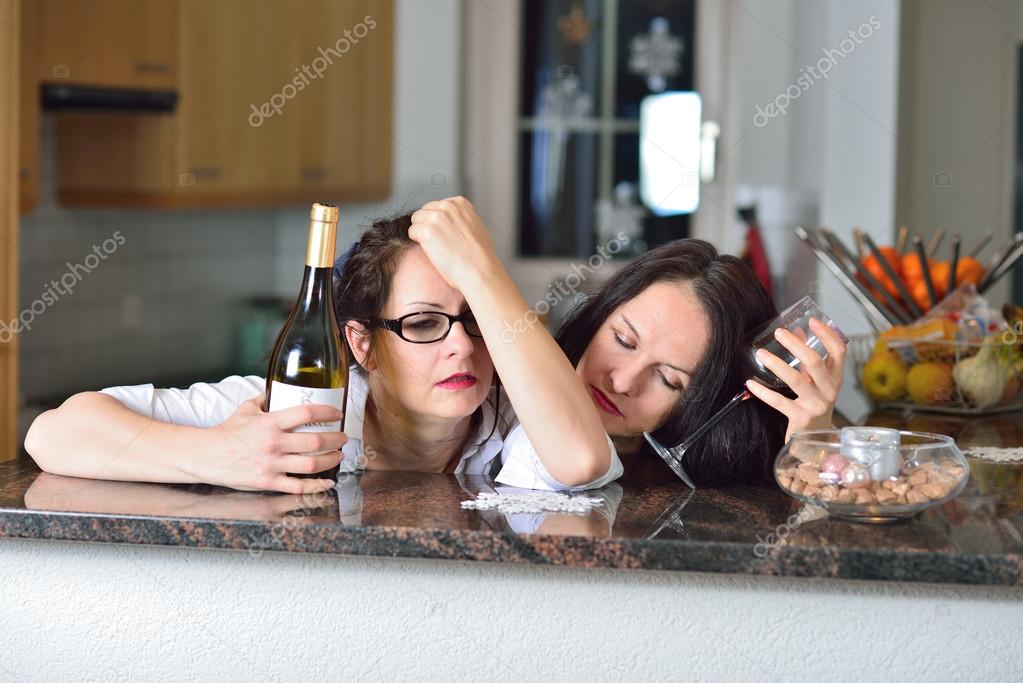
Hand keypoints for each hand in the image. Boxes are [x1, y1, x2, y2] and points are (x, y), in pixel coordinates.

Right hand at [201, 396, 346, 493]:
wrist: (207, 455)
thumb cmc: (228, 432)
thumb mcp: (247, 409)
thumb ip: (266, 398)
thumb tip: (280, 387)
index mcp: (270, 422)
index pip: (306, 413)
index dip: (327, 411)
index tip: (337, 413)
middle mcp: (274, 443)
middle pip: (315, 441)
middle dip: (336, 439)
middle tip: (343, 437)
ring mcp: (272, 464)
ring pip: (311, 464)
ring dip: (331, 460)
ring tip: (338, 455)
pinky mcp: (268, 482)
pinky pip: (298, 486)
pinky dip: (317, 486)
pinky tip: (328, 482)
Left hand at [408, 196, 500, 289]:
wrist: (479, 271)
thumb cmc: (480, 255)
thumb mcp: (476, 226)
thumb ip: (461, 219)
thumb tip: (452, 222)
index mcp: (459, 202)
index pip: (435, 206)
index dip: (436, 223)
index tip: (445, 235)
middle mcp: (447, 206)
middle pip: (423, 212)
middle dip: (427, 226)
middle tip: (439, 243)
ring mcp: (436, 217)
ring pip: (416, 221)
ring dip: (422, 234)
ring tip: (436, 248)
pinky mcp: (427, 231)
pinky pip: (411, 233)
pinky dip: (418, 243)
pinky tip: (432, 252)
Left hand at [744, 318, 846, 440]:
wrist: (816, 442)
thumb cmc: (814, 404)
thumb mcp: (815, 381)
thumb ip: (806, 358)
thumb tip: (796, 331)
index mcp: (835, 378)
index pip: (839, 351)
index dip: (827, 335)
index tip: (812, 320)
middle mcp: (829, 390)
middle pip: (815, 362)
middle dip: (795, 345)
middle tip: (778, 333)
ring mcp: (816, 405)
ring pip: (796, 380)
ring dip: (776, 364)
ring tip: (761, 354)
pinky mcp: (801, 418)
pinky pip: (780, 402)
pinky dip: (763, 392)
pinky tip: (750, 383)